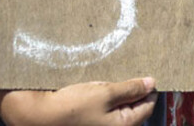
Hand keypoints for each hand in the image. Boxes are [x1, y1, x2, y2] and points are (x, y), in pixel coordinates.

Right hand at [0, 77, 156, 125]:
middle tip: (123, 73)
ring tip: (106, 80)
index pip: (148, 105)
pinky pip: (106, 109)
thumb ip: (130, 88)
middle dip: (131, 90)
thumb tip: (152, 83)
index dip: (148, 88)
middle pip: (134, 107)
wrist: (41, 115)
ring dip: (116, 92)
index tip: (145, 72)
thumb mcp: (105, 93)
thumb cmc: (73, 106)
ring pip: (119, 107)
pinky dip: (105, 97)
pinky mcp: (92, 122)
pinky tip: (96, 87)